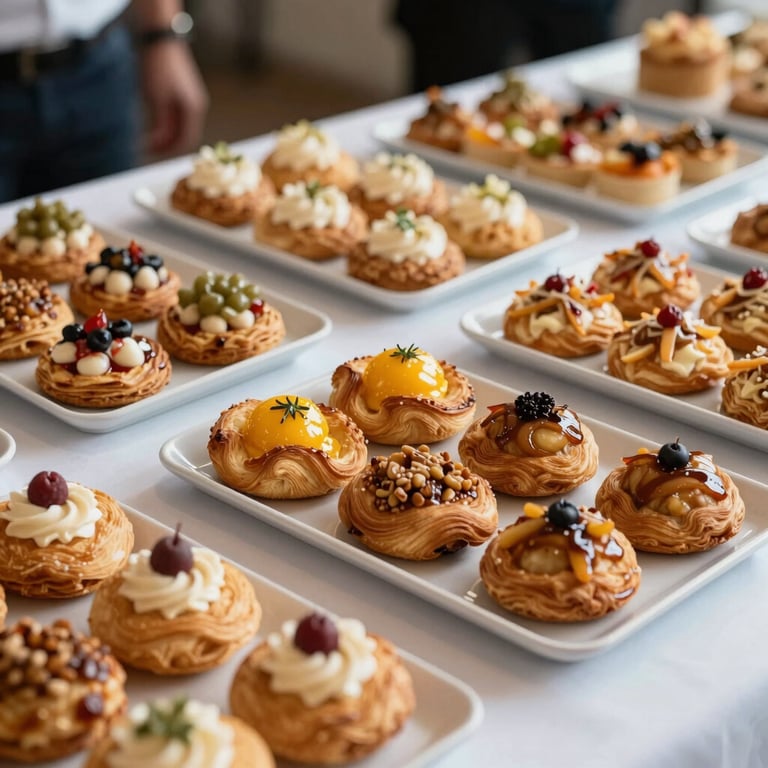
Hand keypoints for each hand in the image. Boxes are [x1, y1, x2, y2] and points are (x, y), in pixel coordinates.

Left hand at [140, 40, 208, 155]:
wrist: (160, 37)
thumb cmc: (158, 67)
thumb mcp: (155, 99)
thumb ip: (160, 125)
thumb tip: (160, 143)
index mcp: (194, 110)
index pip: (185, 141)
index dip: (168, 151)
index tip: (149, 153)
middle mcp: (196, 107)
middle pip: (184, 135)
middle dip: (165, 144)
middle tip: (145, 147)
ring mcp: (191, 99)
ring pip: (179, 126)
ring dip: (164, 134)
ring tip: (146, 137)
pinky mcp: (183, 93)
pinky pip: (176, 116)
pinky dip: (165, 123)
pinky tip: (151, 123)